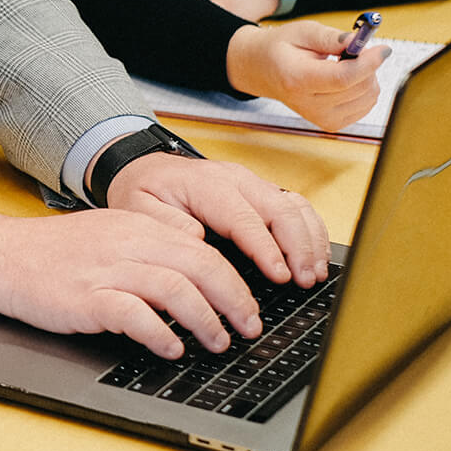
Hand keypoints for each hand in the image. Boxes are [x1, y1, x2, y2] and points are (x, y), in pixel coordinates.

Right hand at [0, 206, 261, 357]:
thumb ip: (151, 242)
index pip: (203, 249)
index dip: (234, 281)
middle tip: (248, 328)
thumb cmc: (52, 253)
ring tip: (216, 342)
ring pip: (175, 289)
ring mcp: (105, 270)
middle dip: (234, 301)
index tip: (248, 307)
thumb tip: (199, 258)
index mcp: (135, 226)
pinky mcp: (86, 298)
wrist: (0, 256)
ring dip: (205, 320)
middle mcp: (125, 243)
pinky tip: (171, 348)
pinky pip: (135, 315)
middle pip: (200, 266)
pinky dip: (160, 334)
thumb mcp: (107, 234)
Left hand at [107, 149, 330, 289]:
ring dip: (309, 240)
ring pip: (294, 206)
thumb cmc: (142, 191)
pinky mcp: (260, 191)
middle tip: (304, 280)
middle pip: (279, 209)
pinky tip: (314, 256)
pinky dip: (311, 230)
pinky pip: (296, 205)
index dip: (266, 247)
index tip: (281, 275)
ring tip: (313, 273)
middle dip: (297, 246)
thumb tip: (197, 239)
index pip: (244, 217)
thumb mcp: (136, 208)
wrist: (144, 169)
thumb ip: (164, 224)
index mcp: (206, 183)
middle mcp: (235, 179)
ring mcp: (252, 183)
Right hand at [226, 21, 386, 131]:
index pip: (343, 78)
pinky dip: (364, 89)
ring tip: (344, 65)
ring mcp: (321, 118)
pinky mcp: (331, 124)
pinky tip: (346, 80)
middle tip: (354, 50)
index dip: (368, 63)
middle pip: (359, 87)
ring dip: (366, 76)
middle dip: (368, 64)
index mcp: (296, 80)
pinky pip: (366, 106)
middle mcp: (308, 105)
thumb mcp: (301, 32)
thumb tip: (360, 41)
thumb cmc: (281, 49)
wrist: (262, 71)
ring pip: (368, 97)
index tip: (383, 49)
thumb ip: (331, 37)